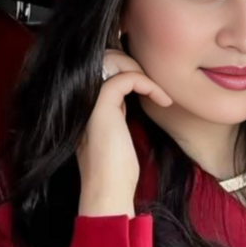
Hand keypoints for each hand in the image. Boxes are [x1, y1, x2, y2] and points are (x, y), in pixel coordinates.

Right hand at [77, 49, 172, 217]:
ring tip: (160, 93)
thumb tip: (134, 90)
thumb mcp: (119, 131)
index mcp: (85, 102)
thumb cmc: (116, 169)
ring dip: (143, 72)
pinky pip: (126, 78)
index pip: (104, 66)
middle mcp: (83, 96)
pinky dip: (148, 84)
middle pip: (107, 56)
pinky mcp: (101, 105)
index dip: (129, 68)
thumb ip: (118, 109)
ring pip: (114, 60)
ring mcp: (89, 99)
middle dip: (135, 65)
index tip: (152, 88)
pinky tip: (162, 100)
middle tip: (156, 87)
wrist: (108, 190)